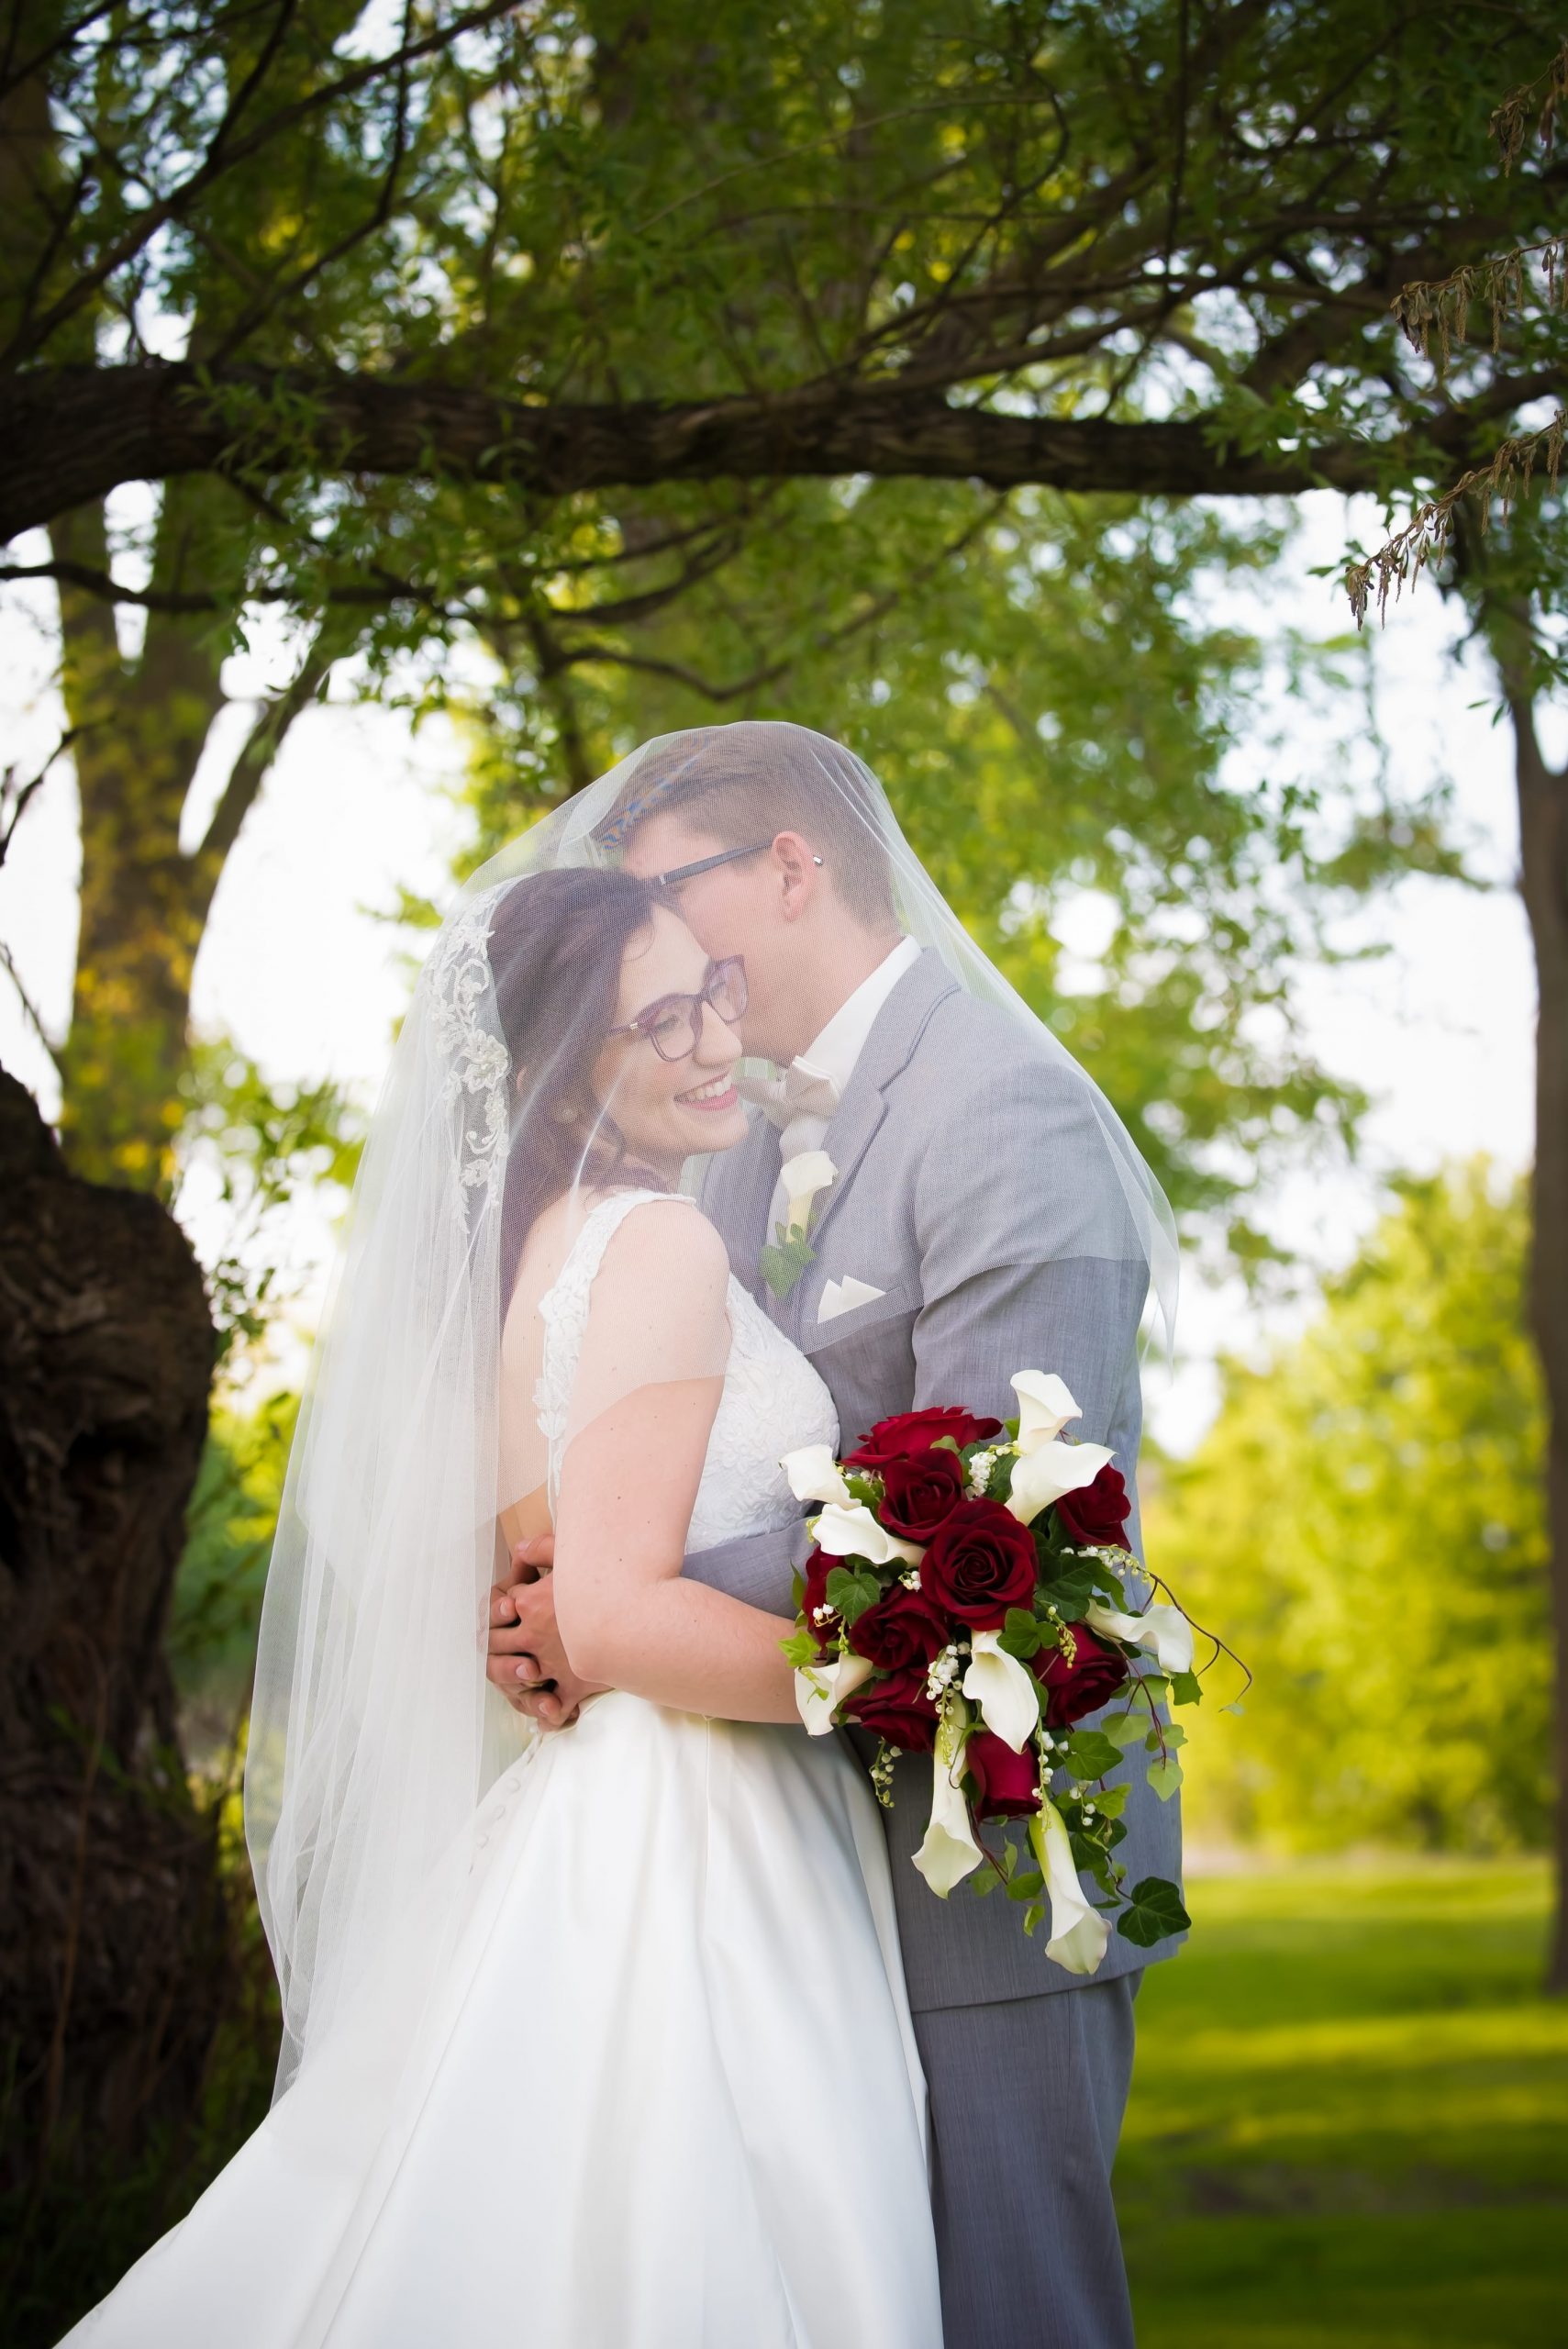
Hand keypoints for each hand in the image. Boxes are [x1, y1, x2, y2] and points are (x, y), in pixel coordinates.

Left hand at [486, 1535, 605, 1727]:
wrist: (640, 1614)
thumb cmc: (608, 1579)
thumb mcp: (572, 1554)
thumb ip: (541, 1549)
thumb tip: (518, 1549)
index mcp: (528, 1602)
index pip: (504, 1603)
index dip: (511, 1601)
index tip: (521, 1601)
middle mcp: (532, 1636)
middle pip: (499, 1641)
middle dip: (501, 1638)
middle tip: (511, 1636)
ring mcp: (550, 1664)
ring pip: (517, 1676)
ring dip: (514, 1674)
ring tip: (522, 1669)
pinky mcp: (573, 1685)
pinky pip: (553, 1706)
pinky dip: (548, 1710)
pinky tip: (547, 1707)